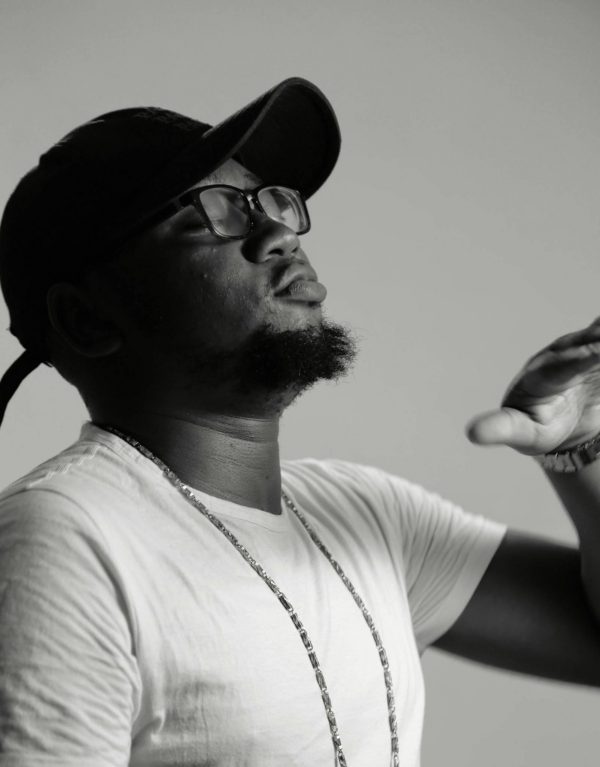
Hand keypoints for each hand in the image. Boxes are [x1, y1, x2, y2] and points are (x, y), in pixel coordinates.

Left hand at [467, 319, 599, 454]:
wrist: (559, 424)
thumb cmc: (533, 428)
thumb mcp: (519, 432)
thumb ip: (499, 429)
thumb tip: (471, 434)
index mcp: (541, 375)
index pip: (561, 366)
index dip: (577, 359)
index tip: (594, 353)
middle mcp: (564, 358)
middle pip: (586, 345)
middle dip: (599, 337)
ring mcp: (587, 356)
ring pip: (599, 341)